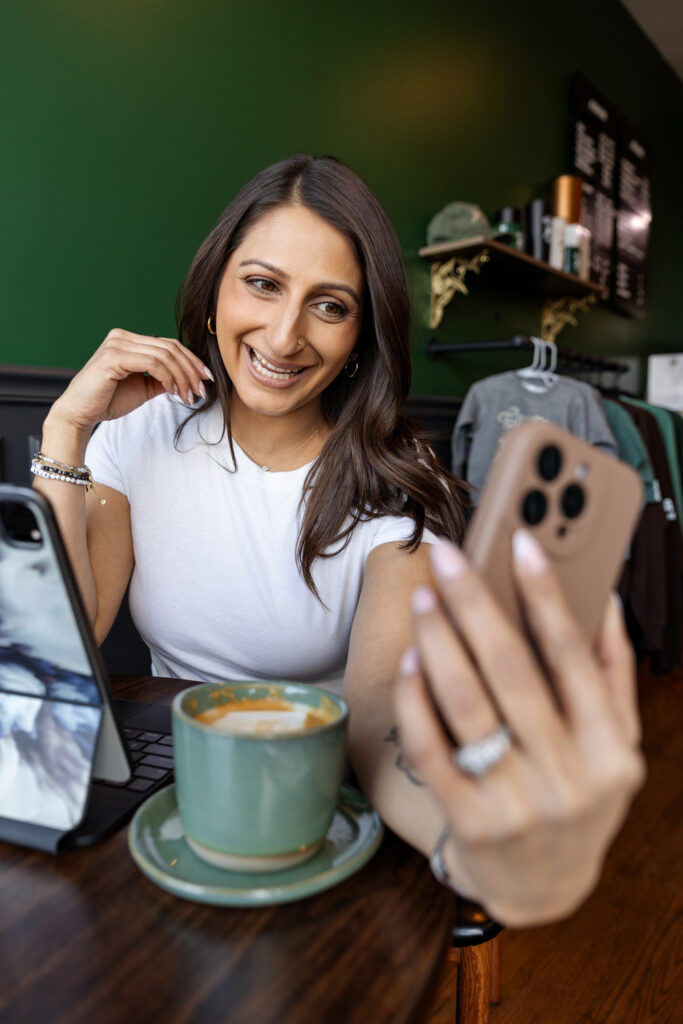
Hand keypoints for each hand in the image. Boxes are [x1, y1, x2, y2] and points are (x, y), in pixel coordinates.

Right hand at [47, 329, 213, 435]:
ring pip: (164, 355)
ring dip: (182, 377)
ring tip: (188, 396)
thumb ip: (163, 378)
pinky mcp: (113, 357)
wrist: (80, 414)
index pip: (168, 344)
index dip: (191, 360)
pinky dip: (168, 377)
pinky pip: (152, 363)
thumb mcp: (143, 388)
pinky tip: (173, 391)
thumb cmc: (108, 400)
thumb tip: (187, 378)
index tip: (205, 379)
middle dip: (191, 370)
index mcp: (128, 340)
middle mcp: (122, 336)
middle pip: (170, 347)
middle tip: (201, 390)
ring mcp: (117, 344)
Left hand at [394, 532, 644, 926]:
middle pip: (512, 672)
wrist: (544, 888)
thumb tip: (603, 598)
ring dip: (440, 642)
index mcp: (610, 750)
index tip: (520, 541)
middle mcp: (567, 778)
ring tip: (426, 598)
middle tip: (450, 557)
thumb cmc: (579, 799)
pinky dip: (416, 700)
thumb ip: (614, 673)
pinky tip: (411, 660)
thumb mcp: (616, 746)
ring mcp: (515, 803)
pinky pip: (431, 749)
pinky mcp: (468, 822)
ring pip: (466, 705)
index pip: (573, 657)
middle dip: (476, 605)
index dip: (546, 595)